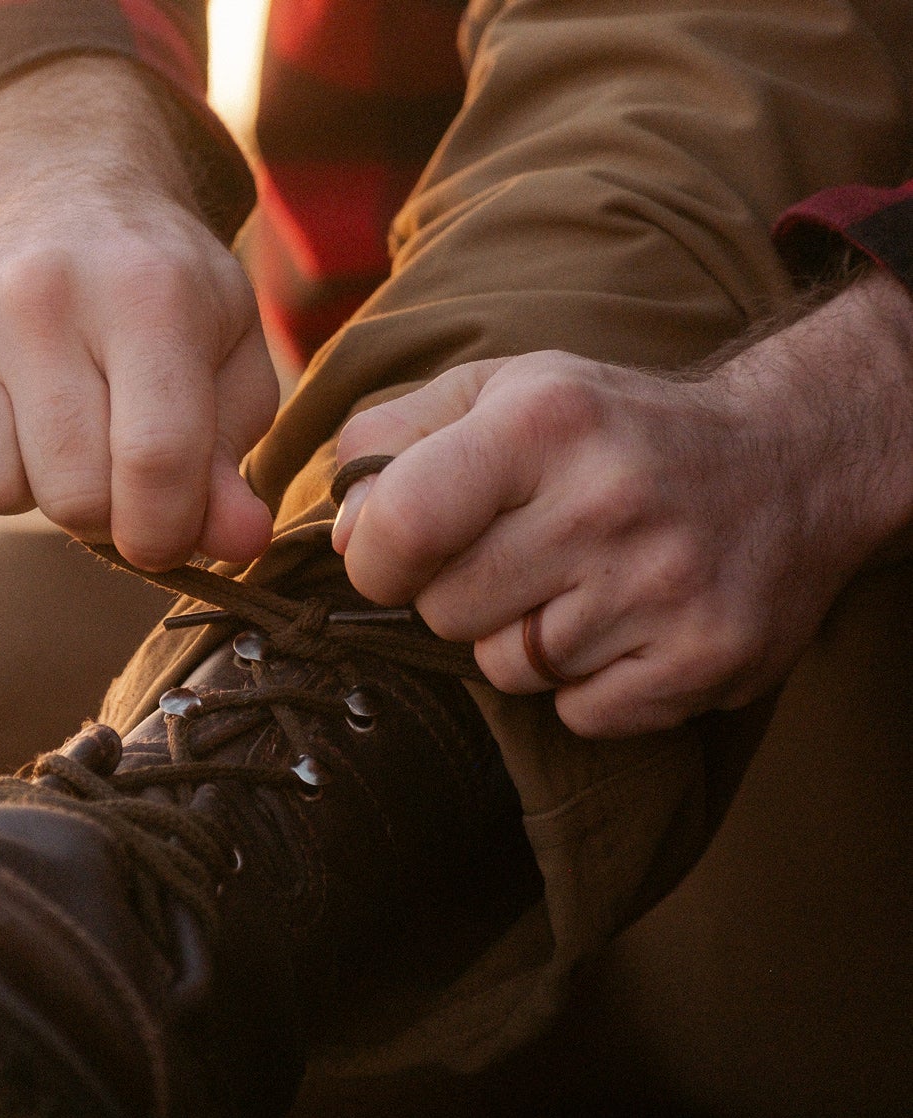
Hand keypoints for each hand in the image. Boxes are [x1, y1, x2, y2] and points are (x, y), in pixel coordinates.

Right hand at [0, 56, 277, 571]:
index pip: (155, 460)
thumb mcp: (227, 360)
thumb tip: (239, 544)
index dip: (166, 530)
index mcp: (149, 292)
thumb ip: (230, 460)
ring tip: (50, 435)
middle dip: (101, 509)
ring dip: (25, 491)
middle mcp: (43, 289)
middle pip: (72, 494)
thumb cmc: (161, 298)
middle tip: (108, 461)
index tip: (164, 534)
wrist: (63, 186)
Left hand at [332, 269, 912, 737]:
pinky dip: (585, 683)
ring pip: (506, 670)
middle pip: (445, 614)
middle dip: (463, 594)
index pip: (397, 528)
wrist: (793, 460)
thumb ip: (394, 441)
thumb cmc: (613, 429)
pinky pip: (576, 713)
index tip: (400, 554)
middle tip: (523, 554)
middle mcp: (607, 503)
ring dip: (525, 639)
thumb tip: (339, 531)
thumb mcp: (505, 390)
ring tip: (584, 581)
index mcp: (543, 423)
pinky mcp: (702, 660)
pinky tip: (625, 624)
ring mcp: (662, 589)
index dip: (376, 559)